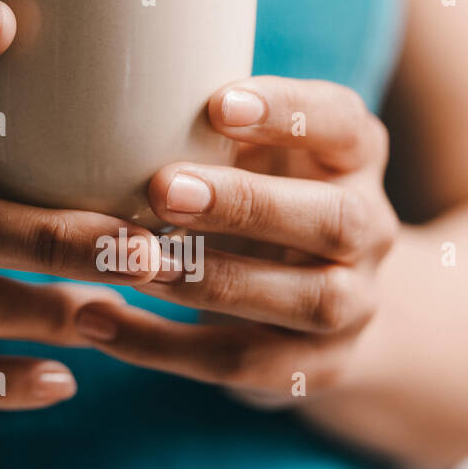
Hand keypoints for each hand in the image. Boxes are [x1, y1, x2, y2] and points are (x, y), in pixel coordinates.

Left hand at [74, 76, 396, 406]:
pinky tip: (99, 322)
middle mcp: (369, 230)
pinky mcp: (316, 368)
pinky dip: (165, 346)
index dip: (290, 112)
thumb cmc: (260, 202)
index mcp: (354, 158)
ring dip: (211, 279)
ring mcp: (354, 306)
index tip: (218, 103)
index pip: (344, 123)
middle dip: (247, 204)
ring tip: (131, 265)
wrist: (324, 307)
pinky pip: (244, 361)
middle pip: (335, 220)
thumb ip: (205, 133)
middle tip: (162, 189)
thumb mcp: (252, 157)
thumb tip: (98, 101)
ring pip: (305, 300)